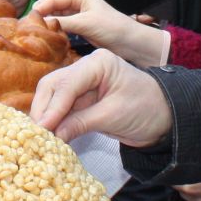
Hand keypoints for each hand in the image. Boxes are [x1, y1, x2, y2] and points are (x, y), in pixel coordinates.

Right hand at [31, 49, 172, 146]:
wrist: (165, 117)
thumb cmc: (146, 109)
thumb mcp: (113, 116)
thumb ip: (81, 123)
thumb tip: (53, 135)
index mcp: (98, 63)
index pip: (67, 83)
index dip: (52, 107)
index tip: (41, 127)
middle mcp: (86, 68)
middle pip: (53, 85)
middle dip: (43, 109)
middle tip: (34, 134)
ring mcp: (82, 82)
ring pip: (53, 96)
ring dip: (46, 115)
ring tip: (38, 137)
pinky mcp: (82, 98)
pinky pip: (61, 107)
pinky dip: (55, 120)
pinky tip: (48, 135)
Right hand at [35, 0, 169, 66]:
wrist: (133, 44)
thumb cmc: (113, 29)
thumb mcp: (85, 23)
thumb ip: (63, 22)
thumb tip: (41, 24)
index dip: (39, 7)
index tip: (26, 18)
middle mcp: (79, 3)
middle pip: (53, 7)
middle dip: (41, 15)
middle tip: (26, 28)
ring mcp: (81, 17)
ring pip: (58, 18)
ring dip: (47, 24)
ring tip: (33, 34)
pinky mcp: (83, 29)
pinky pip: (64, 28)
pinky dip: (56, 32)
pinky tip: (48, 40)